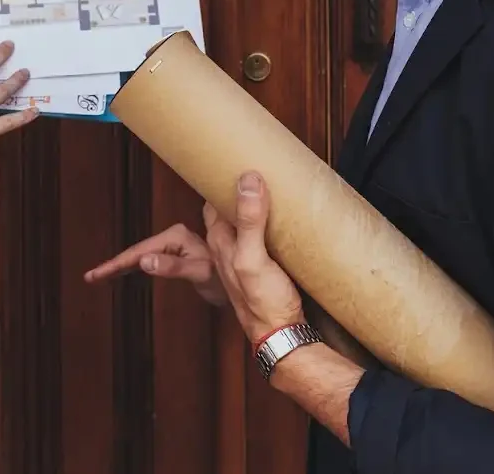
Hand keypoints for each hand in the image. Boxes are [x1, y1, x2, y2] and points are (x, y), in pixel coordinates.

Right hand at [83, 223, 229, 306]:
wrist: (251, 281)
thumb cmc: (229, 275)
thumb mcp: (199, 271)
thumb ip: (173, 265)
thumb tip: (144, 261)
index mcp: (176, 237)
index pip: (139, 251)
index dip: (116, 263)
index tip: (96, 274)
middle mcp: (175, 238)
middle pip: (138, 252)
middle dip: (114, 264)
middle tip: (91, 277)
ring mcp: (178, 247)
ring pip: (143, 257)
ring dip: (123, 266)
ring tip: (100, 277)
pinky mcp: (182, 257)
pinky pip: (154, 262)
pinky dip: (138, 268)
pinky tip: (127, 275)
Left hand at [204, 172, 304, 342]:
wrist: (281, 336)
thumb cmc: (263, 302)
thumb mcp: (254, 257)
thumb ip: (250, 220)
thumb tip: (247, 180)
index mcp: (221, 242)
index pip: (212, 202)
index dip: (219, 182)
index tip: (228, 159)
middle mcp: (228, 248)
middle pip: (225, 212)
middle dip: (231, 192)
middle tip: (249, 168)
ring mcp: (245, 258)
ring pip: (242, 224)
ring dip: (250, 208)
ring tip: (265, 187)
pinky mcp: (263, 267)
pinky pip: (259, 237)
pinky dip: (264, 224)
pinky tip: (279, 220)